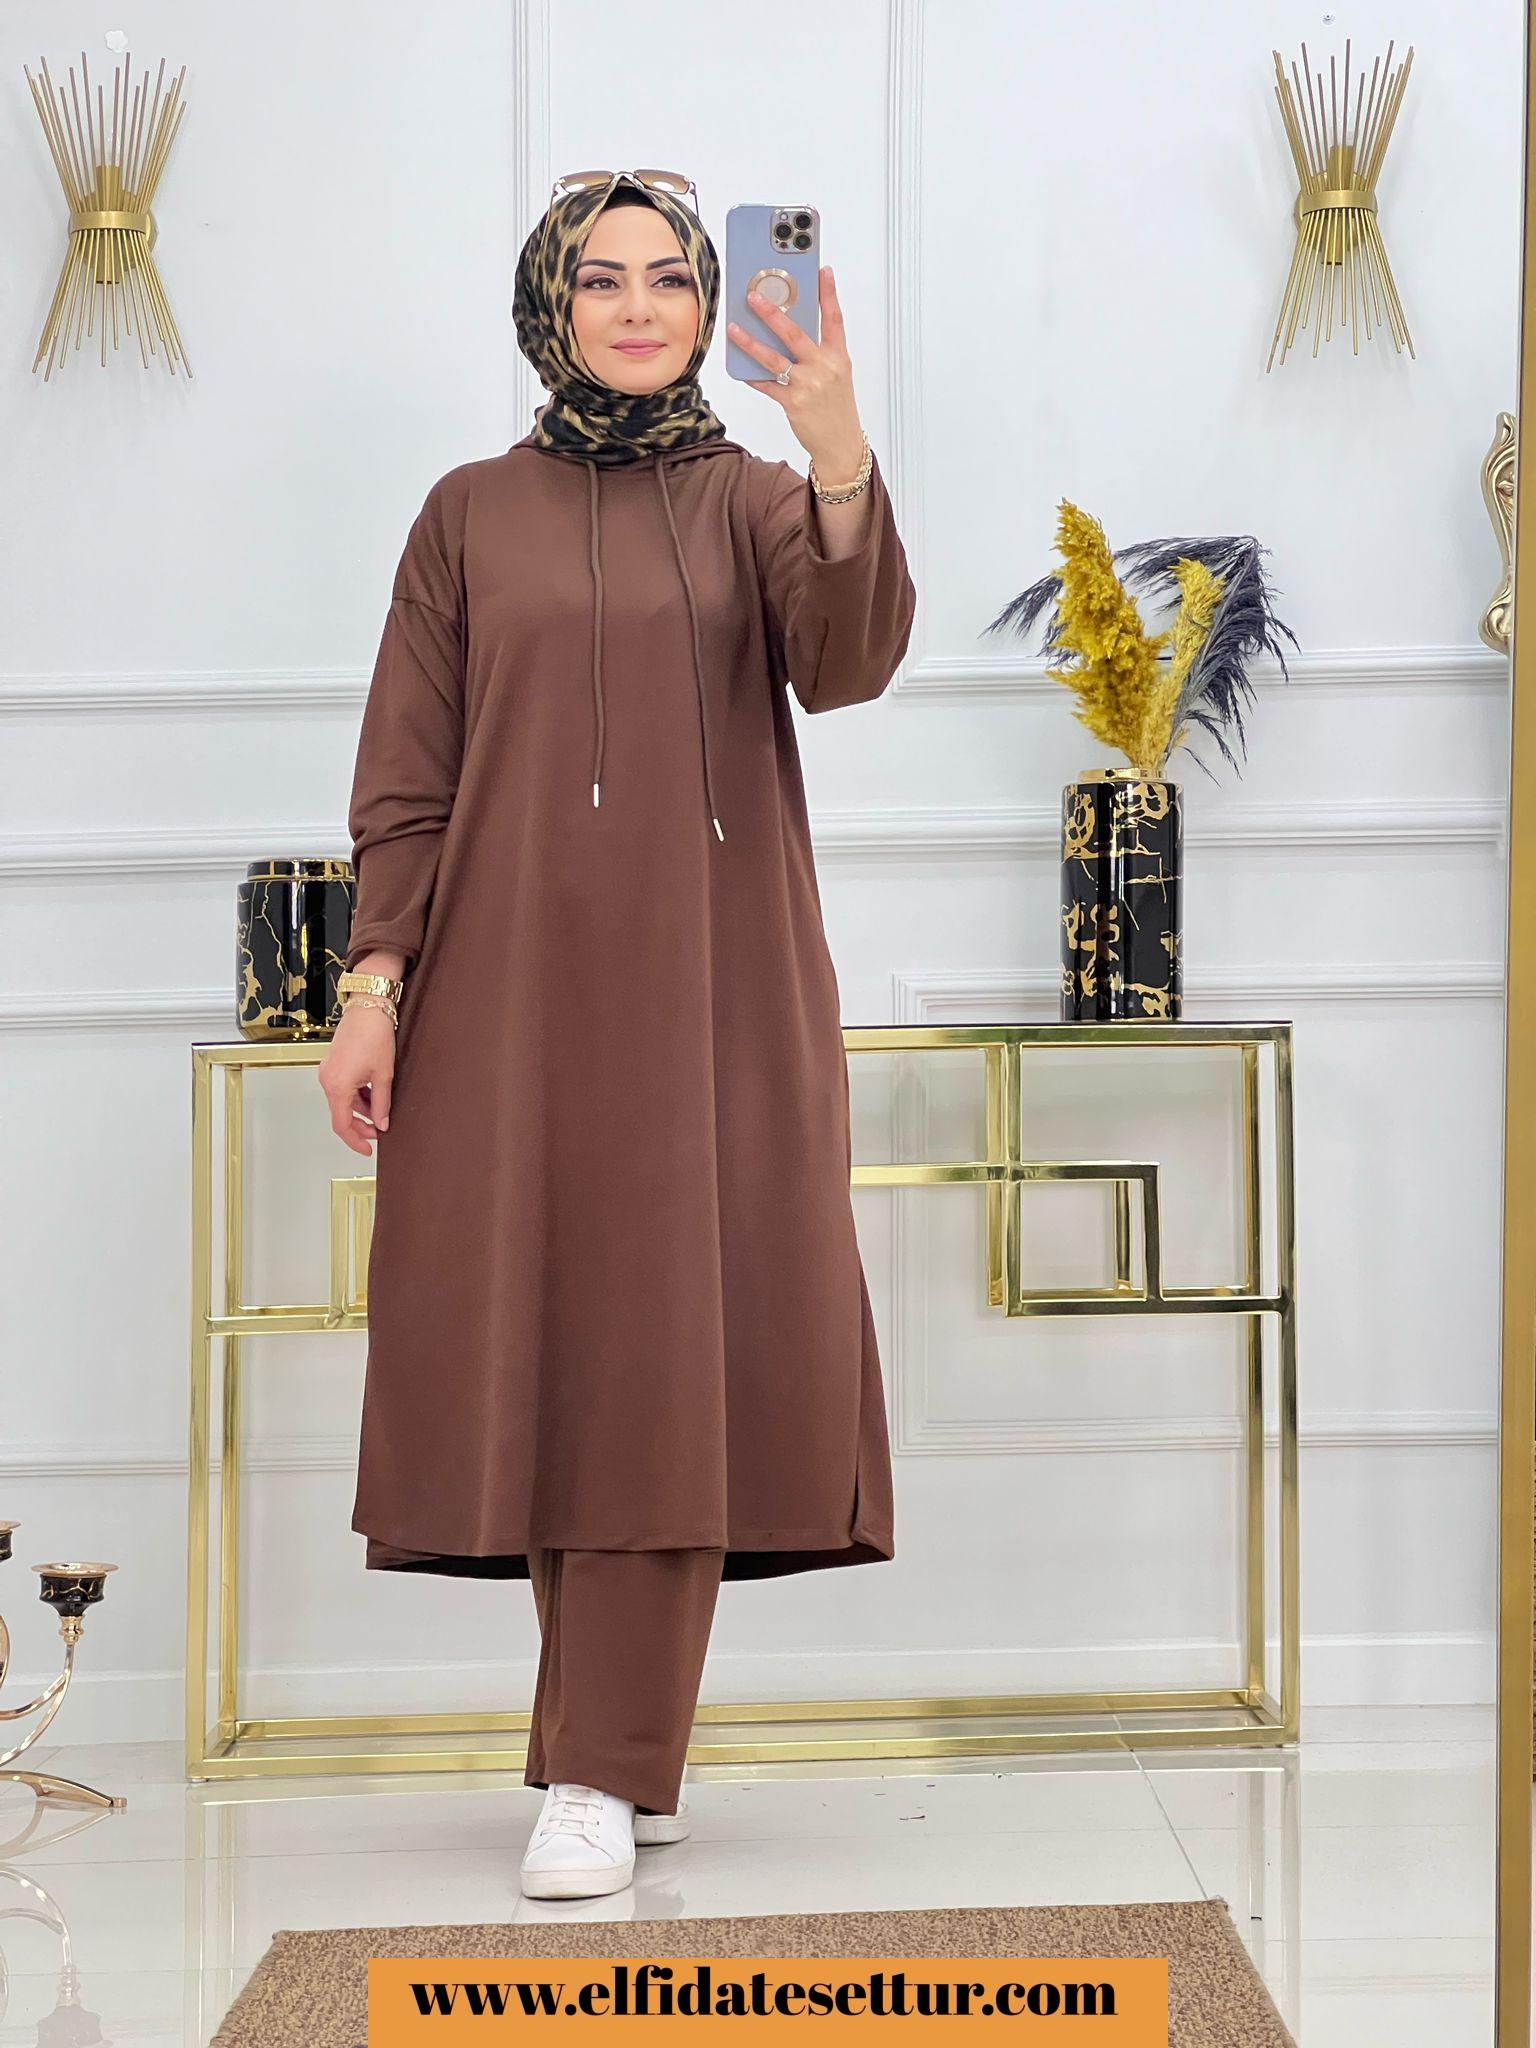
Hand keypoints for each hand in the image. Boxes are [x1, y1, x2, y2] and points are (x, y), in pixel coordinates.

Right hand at [317, 1004, 395, 1156]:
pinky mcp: (332, 1065)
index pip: (342, 1124)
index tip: (367, 1149)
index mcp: (337, 1086)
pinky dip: (356, 1095)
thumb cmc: (374, 1035)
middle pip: (341, 1114)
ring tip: (380, 1110)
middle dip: (360, 1125)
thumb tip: (382, 1123)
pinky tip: (372, 1095)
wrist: (368, 1008)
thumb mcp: (383, 1075)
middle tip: (379, 1130)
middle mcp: (327, 1080)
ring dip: (360, 1109)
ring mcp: (328, 1072)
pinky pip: (342, 1088)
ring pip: (342, 1101)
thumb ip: (382, 1104)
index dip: (355, 1140)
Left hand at [726, 264, 865, 481]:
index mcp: (838, 357)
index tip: (823, 270)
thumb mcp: (836, 374)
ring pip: (773, 359)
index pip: (834, 319)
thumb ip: (818, 351)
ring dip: (750, 342)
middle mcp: (823, 368)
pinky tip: (739, 367)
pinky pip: (766, 384)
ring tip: (734, 328)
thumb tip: (789, 330)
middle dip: (772, 313)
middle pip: (794, 334)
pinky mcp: (792, 403)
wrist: (840, 443)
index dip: (829, 293)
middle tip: (754, 296)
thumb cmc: (836, 406)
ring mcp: (807, 386)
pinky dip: (752, 375)